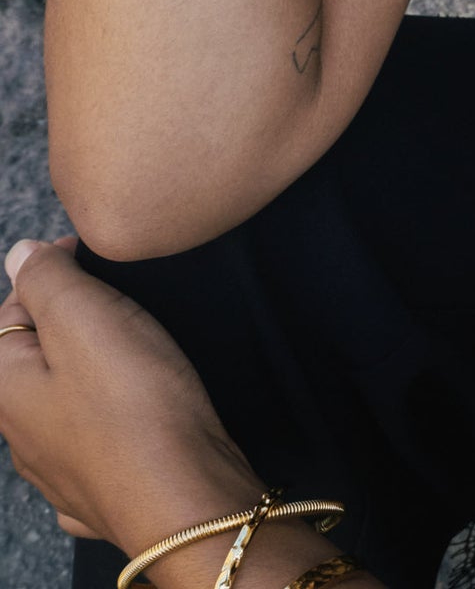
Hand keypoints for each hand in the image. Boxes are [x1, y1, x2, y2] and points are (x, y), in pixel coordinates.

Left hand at [0, 235, 263, 549]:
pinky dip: (98, 430)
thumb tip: (20, 254)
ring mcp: (55, 472)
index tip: (95, 255)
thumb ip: (49, 280)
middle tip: (121, 300)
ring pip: (56, 408)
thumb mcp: (90, 320)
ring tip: (134, 353)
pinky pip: (86, 451)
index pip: (8, 312)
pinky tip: (122, 424)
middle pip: (32, 360)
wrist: (182, 494)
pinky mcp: (96, 494)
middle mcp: (18, 435)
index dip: (49, 273)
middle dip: (68, 326)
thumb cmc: (135, 404)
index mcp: (6, 388)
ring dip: (83, 377)